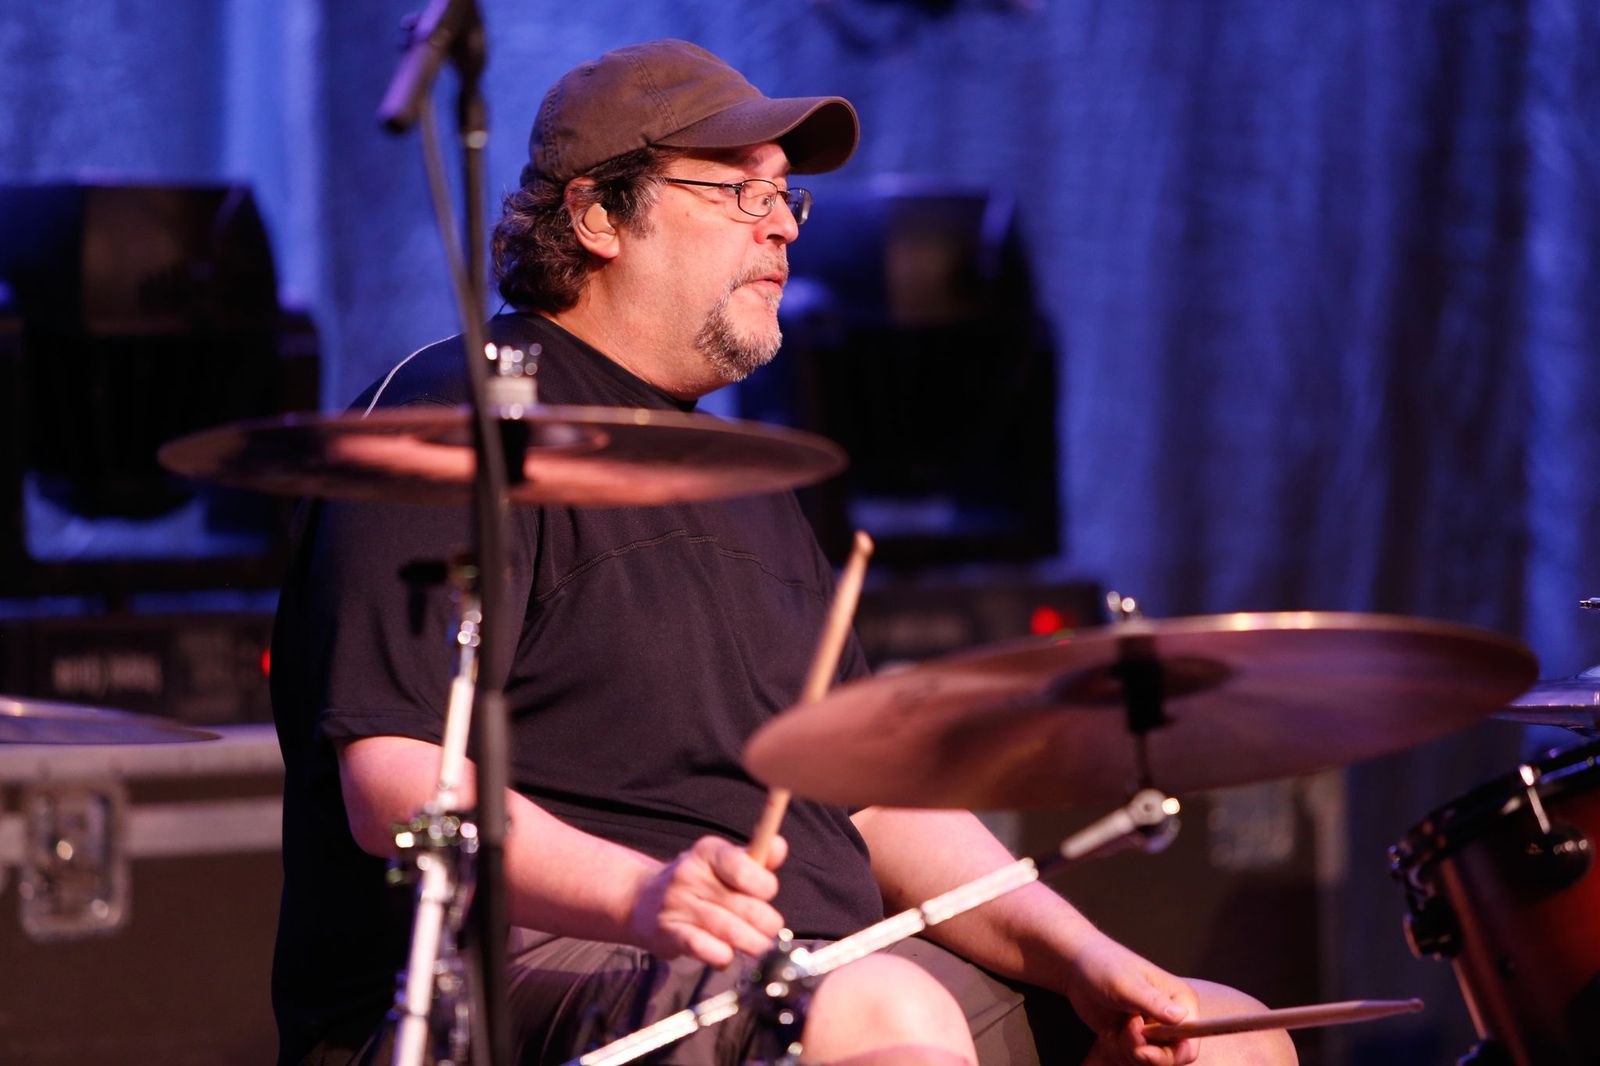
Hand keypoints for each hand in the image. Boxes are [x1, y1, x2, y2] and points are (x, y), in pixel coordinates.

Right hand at [626, 834, 787, 967]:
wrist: (643, 900)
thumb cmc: (698, 883)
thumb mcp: (726, 862)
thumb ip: (757, 857)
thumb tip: (779, 846)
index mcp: (708, 851)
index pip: (746, 867)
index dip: (765, 887)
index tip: (765, 894)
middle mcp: (690, 874)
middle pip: (746, 906)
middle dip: (766, 923)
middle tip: (768, 929)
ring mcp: (677, 904)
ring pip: (731, 931)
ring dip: (752, 944)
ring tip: (757, 946)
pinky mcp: (668, 933)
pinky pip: (706, 949)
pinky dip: (723, 956)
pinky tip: (725, 954)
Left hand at [1066, 929, 1200, 1065]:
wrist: (1076, 969)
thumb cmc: (1103, 966)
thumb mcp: (1126, 984)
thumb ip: (1152, 1001)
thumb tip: (1181, 1016)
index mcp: (1181, 1001)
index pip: (1190, 1044)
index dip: (1170, 1054)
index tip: (1143, 1047)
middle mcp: (1172, 1019)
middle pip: (1170, 1058)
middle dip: (1141, 1052)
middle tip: (1123, 1031)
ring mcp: (1152, 1031)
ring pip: (1147, 1062)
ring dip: (1126, 1050)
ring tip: (1114, 1028)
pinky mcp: (1135, 1039)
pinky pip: (1131, 1061)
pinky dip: (1117, 1052)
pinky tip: (1108, 1033)